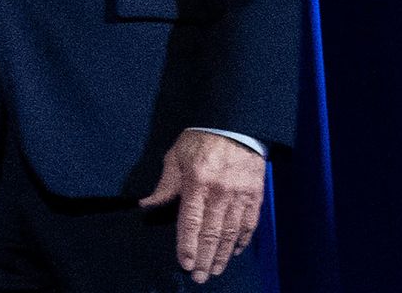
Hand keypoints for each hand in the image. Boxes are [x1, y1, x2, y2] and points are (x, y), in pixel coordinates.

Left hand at [138, 130, 265, 283]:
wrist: (236, 123)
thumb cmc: (201, 138)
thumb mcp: (176, 156)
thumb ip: (165, 184)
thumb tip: (146, 205)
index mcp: (197, 182)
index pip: (191, 222)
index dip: (188, 245)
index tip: (185, 263)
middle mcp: (220, 193)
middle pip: (211, 233)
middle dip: (205, 258)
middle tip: (200, 277)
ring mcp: (240, 195)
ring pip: (231, 233)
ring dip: (223, 255)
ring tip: (215, 270)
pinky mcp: (255, 195)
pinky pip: (249, 224)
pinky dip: (242, 240)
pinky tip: (234, 251)